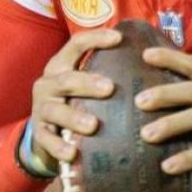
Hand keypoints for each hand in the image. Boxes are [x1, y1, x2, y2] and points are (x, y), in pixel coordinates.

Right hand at [27, 28, 122, 172]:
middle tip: (110, 88)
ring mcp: (42, 110)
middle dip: (87, 83)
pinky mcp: (39, 134)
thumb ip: (108, 72)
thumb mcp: (85, 84)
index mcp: (61, 66)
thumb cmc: (77, 102)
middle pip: (66, 80)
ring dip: (74, 118)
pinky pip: (47, 140)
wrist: (46, 135)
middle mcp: (48, 84)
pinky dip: (59, 147)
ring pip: (55, 111)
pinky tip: (72, 153)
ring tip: (93, 125)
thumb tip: (152, 56)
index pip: (75, 46)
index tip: (118, 38)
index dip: (95, 39)